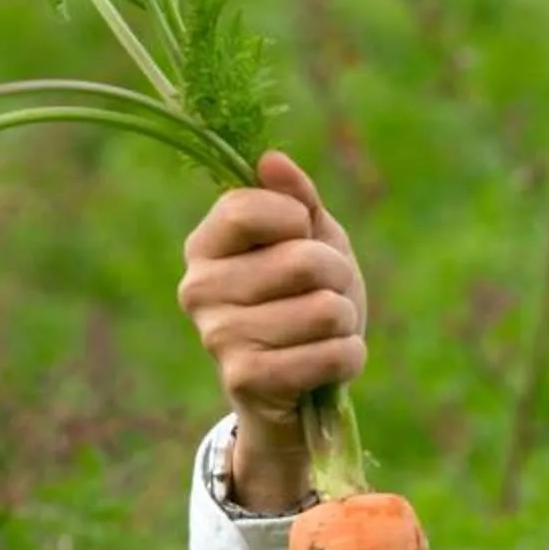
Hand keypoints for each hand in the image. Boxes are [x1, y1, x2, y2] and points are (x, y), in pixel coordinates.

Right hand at [178, 152, 367, 509]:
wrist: (296, 389)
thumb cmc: (304, 301)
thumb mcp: (309, 242)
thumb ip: (296, 200)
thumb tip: (272, 160)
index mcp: (205, 246)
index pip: (248, 208)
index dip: (296, 218)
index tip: (302, 234)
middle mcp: (198, 289)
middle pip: (303, 260)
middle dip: (338, 276)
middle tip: (329, 294)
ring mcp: (218, 337)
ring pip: (326, 310)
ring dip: (346, 321)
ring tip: (327, 331)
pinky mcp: (246, 379)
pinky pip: (333, 354)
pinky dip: (350, 355)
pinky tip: (332, 360)